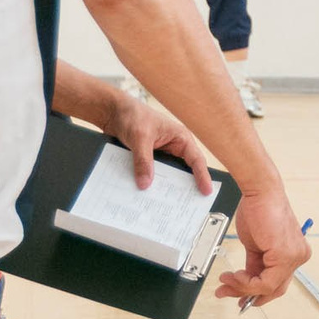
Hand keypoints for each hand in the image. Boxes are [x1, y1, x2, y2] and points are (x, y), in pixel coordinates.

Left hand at [90, 85, 213, 195]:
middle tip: (186, 206)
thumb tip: (145, 184)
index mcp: (180, 138)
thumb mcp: (139, 137)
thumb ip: (143, 160)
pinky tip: (143, 195)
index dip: (202, 176)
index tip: (206, 192)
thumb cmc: (131, 115)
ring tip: (163, 206)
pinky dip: (148, 183)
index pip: (195, 160)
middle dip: (183, 187)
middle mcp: (172, 147)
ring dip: (163, 187)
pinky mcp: (147, 160)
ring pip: (165, 175)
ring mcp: (159, 155)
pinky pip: (150, 174)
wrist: (111, 112)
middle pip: (182, 171)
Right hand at [214, 187, 310, 306]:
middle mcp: (299, 257)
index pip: (277, 283)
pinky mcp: (285, 256)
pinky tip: (234, 275)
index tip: (238, 296)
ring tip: (225, 280)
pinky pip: (265, 282)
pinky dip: (246, 282)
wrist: (259, 192)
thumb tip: (245, 282)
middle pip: (274, 289)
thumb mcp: (255, 245)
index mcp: (294, 254)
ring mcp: (294, 257)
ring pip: (268, 288)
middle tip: (226, 291)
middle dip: (247, 293)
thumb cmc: (258, 211)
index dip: (256, 293)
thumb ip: (255, 265)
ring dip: (242, 287)